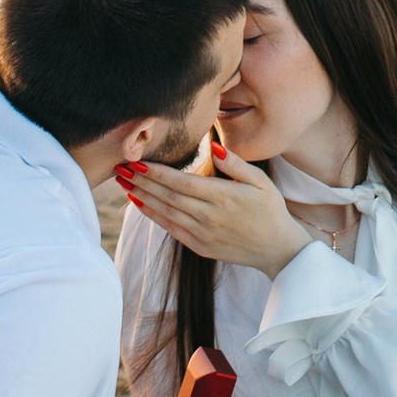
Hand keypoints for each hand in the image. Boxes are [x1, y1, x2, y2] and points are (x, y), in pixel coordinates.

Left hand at [122, 148, 308, 276]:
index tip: (137, 163)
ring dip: (142, 197)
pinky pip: (170, 229)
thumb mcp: (261, 182)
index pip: (181, 183)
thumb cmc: (271, 211)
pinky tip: (140, 204)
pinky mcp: (200, 246)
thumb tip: (213, 147)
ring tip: (123, 184)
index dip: (156, 173)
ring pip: (165, 213)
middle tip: (119, 169)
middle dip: (141, 182)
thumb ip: (235, 164)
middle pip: (167, 197)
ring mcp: (202, 234)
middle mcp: (208, 217)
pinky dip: (153, 216)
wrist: (277, 250)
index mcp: (223, 198)